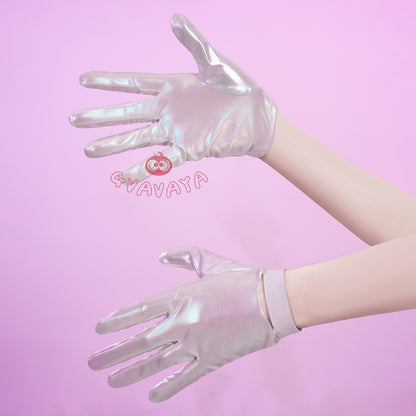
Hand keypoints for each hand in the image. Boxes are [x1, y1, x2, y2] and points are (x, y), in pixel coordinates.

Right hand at [69, 14, 276, 181]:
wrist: (257, 117)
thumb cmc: (239, 88)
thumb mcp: (215, 62)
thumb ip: (193, 42)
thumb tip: (173, 18)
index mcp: (171, 87)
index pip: (133, 83)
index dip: (108, 82)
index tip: (83, 80)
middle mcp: (168, 111)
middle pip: (127, 114)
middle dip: (100, 117)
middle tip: (74, 120)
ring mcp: (176, 131)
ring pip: (137, 139)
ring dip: (113, 144)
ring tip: (89, 150)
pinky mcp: (188, 149)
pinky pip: (162, 161)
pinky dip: (144, 169)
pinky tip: (125, 177)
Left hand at [88, 248, 283, 401]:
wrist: (272, 300)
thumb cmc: (241, 278)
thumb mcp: (210, 262)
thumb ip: (184, 256)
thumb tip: (162, 255)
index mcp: (180, 297)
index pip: (138, 311)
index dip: (116, 321)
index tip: (99, 330)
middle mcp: (181, 323)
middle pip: (138, 341)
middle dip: (112, 353)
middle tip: (92, 363)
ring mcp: (195, 344)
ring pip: (155, 363)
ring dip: (130, 373)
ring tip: (110, 381)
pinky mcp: (212, 360)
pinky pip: (184, 378)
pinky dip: (167, 388)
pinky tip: (151, 396)